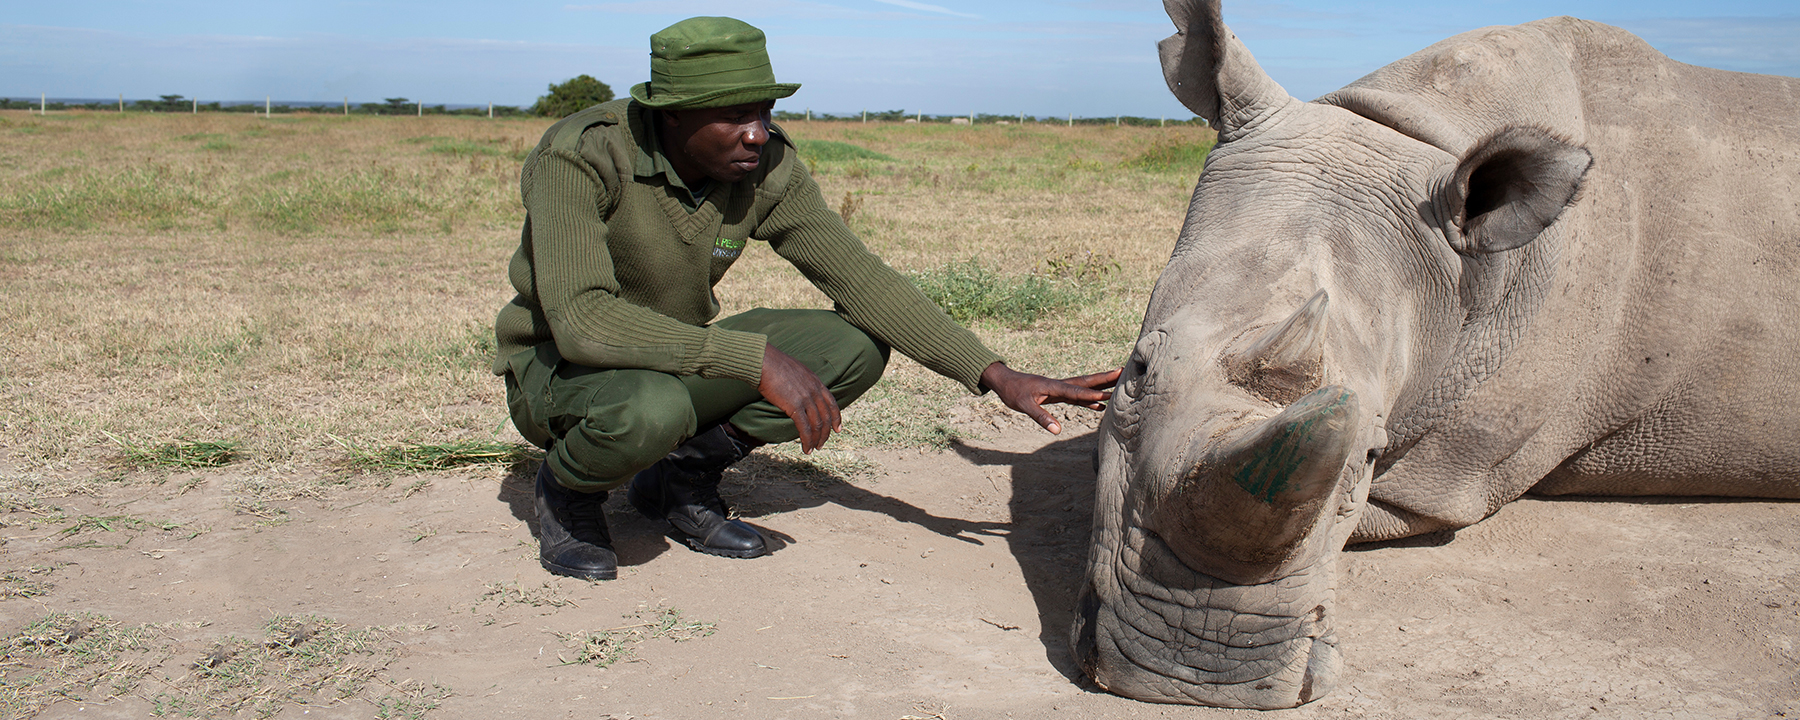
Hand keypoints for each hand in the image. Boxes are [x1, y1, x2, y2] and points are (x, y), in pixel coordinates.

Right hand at [758, 344, 840, 452]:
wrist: (764, 361)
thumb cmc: (773, 364)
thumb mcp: (796, 371)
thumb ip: (802, 383)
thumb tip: (798, 391)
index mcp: (816, 382)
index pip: (831, 403)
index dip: (836, 418)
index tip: (837, 429)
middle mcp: (814, 391)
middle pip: (826, 417)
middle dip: (825, 433)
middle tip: (821, 443)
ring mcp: (806, 398)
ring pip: (817, 425)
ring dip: (816, 439)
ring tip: (813, 449)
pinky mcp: (794, 406)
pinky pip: (804, 428)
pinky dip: (807, 440)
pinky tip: (805, 448)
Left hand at [980, 362, 1121, 434]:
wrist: (1005, 381)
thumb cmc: (1013, 392)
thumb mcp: (1024, 405)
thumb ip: (1040, 417)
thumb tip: (1056, 430)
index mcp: (1053, 386)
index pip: (1075, 391)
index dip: (1091, 395)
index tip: (1107, 395)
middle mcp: (1060, 385)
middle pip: (1087, 382)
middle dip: (1105, 379)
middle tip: (1124, 372)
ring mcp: (1060, 389)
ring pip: (1085, 388)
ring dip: (1102, 386)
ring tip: (1120, 384)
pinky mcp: (1058, 393)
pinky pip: (1078, 397)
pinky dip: (1090, 400)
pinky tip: (1101, 405)